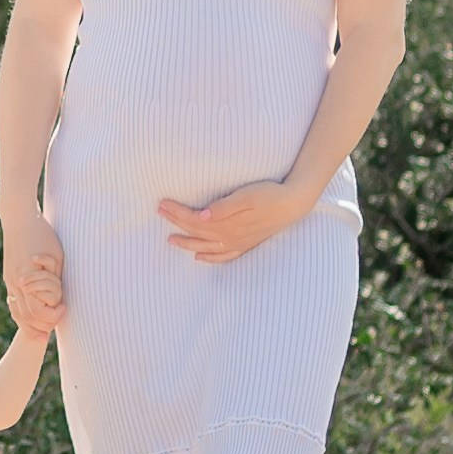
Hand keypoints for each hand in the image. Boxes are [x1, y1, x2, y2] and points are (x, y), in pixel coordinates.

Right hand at [1, 209, 66, 330]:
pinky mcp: (7, 275)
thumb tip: (61, 296)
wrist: (18, 218)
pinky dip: (20, 313)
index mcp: (28, 279)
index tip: (64, 309)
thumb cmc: (42, 234)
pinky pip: (12, 301)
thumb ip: (56, 278)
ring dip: (28, 324)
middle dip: (40, 326)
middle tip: (53, 328)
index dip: (52, 316)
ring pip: (16, 311)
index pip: (38, 312)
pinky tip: (28, 317)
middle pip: (25, 316)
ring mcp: (9, 279)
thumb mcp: (56, 256)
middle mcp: (15, 282)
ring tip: (40, 331)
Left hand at [157, 181, 298, 262]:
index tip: (162, 204)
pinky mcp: (246, 243)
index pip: (194, 220)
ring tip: (171, 240)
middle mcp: (230, 236)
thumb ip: (223, 207)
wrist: (293, 204)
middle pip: (196, 232)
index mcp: (227, 223)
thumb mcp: (246, 196)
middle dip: (176, 223)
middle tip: (159, 213)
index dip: (176, 212)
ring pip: (206, 246)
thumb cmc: (269, 195)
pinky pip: (224, 256)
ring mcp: (238, 242)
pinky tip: (200, 258)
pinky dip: (210, 258)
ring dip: (187, 244)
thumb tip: (200, 216)